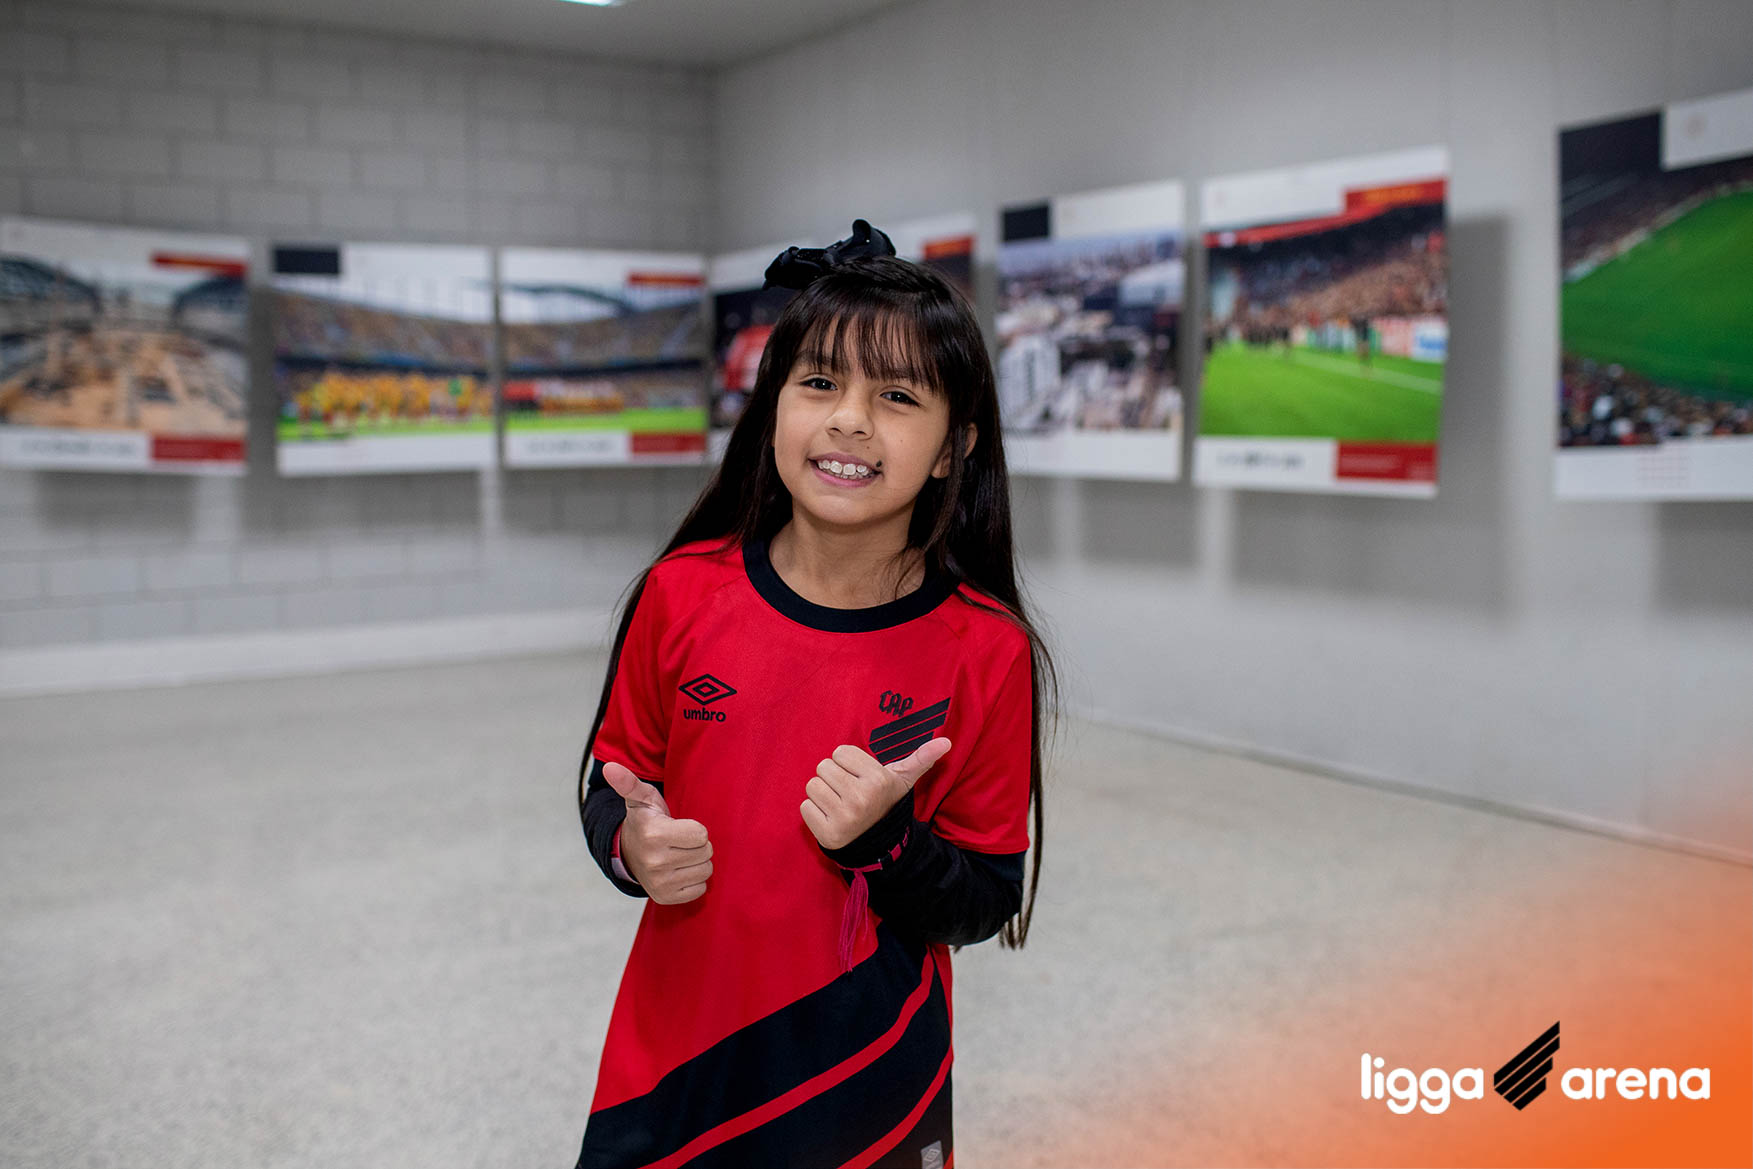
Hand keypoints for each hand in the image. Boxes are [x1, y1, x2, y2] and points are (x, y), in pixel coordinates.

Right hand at [602, 761, 712, 904]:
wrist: (630, 854)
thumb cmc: (645, 821)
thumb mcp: (640, 799)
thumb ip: (629, 782)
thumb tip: (610, 767)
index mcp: (654, 834)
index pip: (701, 834)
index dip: (693, 828)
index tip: (678, 827)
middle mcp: (656, 862)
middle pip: (706, 852)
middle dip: (696, 844)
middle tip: (679, 841)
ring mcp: (660, 883)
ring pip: (705, 870)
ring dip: (697, 862)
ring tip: (679, 854)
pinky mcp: (665, 898)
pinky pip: (700, 889)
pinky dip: (693, 880)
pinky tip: (678, 871)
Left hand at [800, 738, 951, 851]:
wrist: (878, 844)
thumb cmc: (884, 803)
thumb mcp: (903, 781)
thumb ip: (921, 759)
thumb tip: (946, 742)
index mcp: (877, 780)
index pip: (839, 752)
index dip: (848, 764)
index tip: (859, 778)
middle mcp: (861, 798)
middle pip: (823, 767)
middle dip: (834, 777)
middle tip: (848, 792)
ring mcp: (843, 818)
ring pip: (813, 786)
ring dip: (823, 794)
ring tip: (840, 804)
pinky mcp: (827, 834)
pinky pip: (805, 807)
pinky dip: (815, 812)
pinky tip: (831, 818)